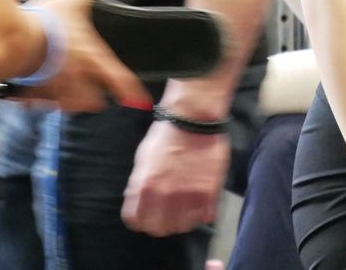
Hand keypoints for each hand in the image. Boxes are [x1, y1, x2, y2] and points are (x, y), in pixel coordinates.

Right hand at [19, 0, 148, 112]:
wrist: (18, 43)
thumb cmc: (50, 24)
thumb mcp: (70, 0)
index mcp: (92, 58)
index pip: (119, 77)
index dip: (130, 90)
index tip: (139, 100)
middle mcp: (77, 79)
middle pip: (91, 99)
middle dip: (93, 101)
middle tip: (96, 102)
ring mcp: (55, 90)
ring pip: (65, 103)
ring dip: (67, 102)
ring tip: (66, 100)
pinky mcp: (33, 93)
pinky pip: (37, 101)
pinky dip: (36, 99)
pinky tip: (32, 95)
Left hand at [122, 122, 229, 236]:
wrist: (193, 118)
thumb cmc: (167, 133)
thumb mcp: (142, 158)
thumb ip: (139, 182)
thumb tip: (138, 199)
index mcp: (143, 187)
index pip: (137, 221)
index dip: (144, 219)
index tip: (151, 215)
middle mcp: (163, 196)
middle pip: (159, 229)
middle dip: (164, 223)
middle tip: (171, 213)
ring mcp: (187, 195)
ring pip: (184, 226)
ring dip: (186, 219)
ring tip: (189, 207)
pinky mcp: (208, 192)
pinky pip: (206, 217)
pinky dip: (204, 212)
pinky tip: (203, 202)